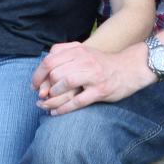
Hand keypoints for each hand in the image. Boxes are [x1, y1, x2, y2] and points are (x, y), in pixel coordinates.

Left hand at [33, 41, 149, 114]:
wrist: (130, 68)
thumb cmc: (102, 63)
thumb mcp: (84, 52)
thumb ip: (64, 55)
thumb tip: (43, 70)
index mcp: (78, 50)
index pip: (49, 60)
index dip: (37, 74)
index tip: (33, 85)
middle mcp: (84, 61)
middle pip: (54, 73)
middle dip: (43, 87)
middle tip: (41, 96)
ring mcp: (93, 76)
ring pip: (64, 84)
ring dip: (53, 96)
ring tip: (47, 104)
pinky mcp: (100, 90)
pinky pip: (77, 101)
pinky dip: (63, 109)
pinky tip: (55, 113)